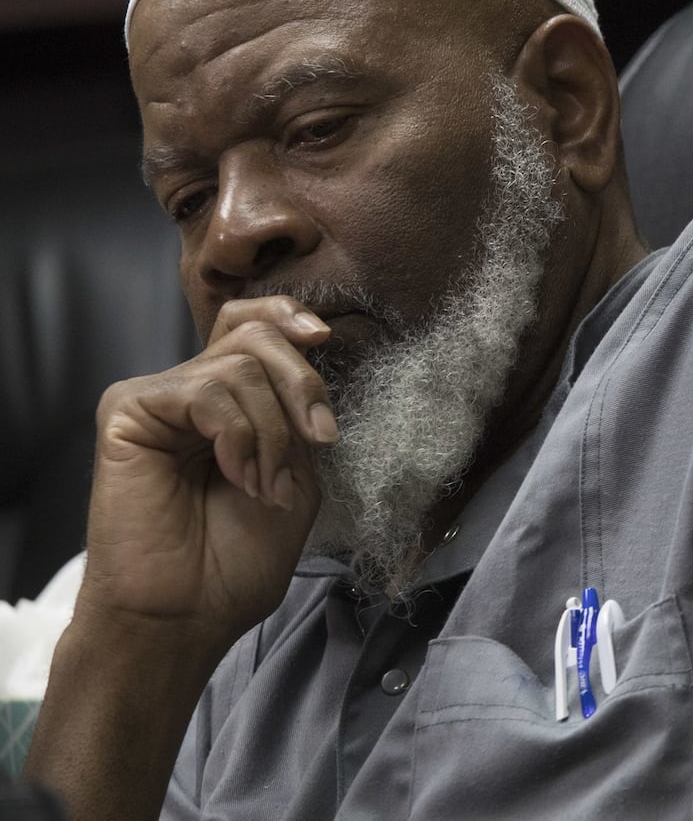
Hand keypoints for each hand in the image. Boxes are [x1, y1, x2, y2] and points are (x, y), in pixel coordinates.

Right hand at [78, 296, 338, 651]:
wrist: (189, 613)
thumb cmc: (238, 558)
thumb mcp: (296, 472)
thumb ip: (297, 414)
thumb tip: (310, 350)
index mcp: (230, 402)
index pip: (252, 326)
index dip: (288, 317)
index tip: (326, 336)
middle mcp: (190, 391)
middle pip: (255, 337)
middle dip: (302, 385)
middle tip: (318, 440)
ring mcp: (158, 399)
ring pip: (240, 367)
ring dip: (274, 433)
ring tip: (266, 487)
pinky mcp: (129, 411)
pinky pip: (206, 391)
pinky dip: (240, 436)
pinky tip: (238, 477)